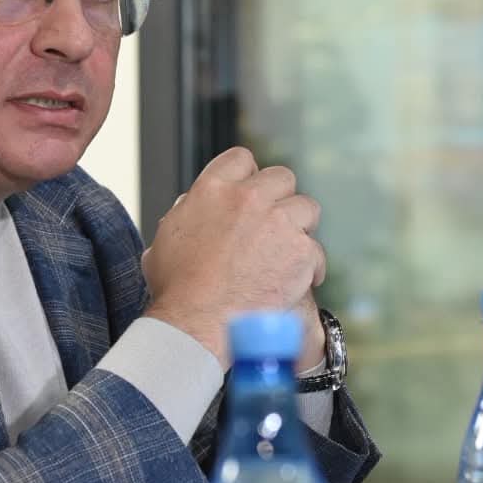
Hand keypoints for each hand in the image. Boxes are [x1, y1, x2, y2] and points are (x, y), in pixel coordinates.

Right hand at [142, 146, 324, 366]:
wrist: (196, 323)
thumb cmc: (176, 288)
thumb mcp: (166, 238)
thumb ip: (186, 215)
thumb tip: (191, 207)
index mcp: (213, 188)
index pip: (241, 159)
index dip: (247, 177)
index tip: (249, 196)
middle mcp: (249, 198)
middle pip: (281, 178)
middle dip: (279, 198)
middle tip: (272, 225)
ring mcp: (278, 223)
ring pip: (307, 208)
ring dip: (299, 228)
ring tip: (288, 251)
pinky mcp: (301, 252)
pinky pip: (316, 250)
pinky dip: (311, 267)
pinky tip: (298, 280)